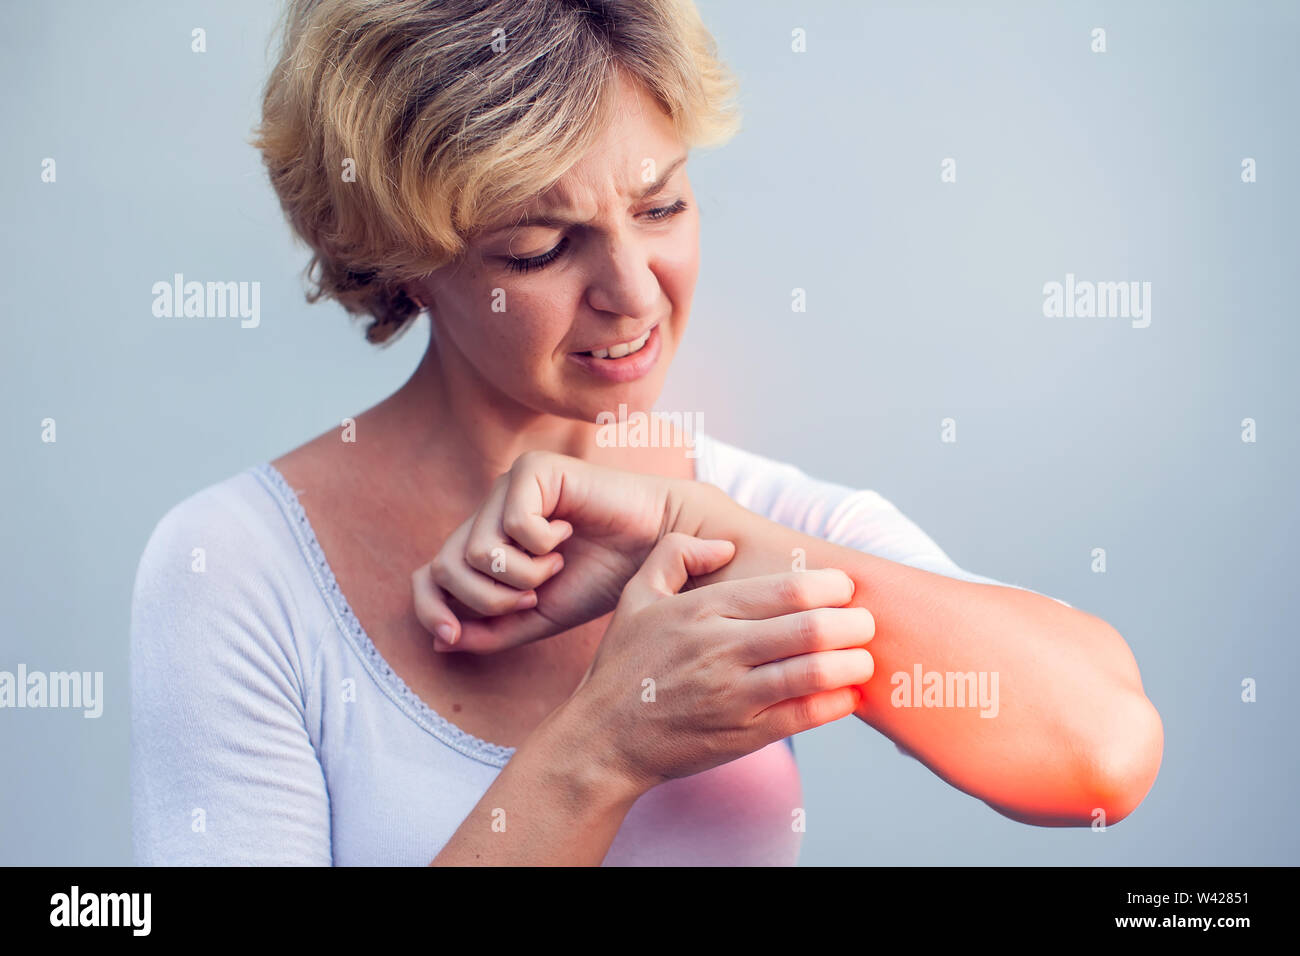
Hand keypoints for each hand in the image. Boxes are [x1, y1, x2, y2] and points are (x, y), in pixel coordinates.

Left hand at [412, 450, 702, 653]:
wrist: (655, 548)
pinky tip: (568, 533)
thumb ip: (493, 630)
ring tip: (555, 565)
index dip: (428, 608)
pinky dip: (543, 545)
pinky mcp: (532, 469)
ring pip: (477, 551)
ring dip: (522, 575)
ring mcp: (507, 487)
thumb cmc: (602, 577)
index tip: (450, 638)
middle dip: (488, 600)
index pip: (429, 574)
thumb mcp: (539, 617)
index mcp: (487, 543)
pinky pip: (514, 525)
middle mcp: (489, 512)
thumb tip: (439, 643)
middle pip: (446, 566)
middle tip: (534, 598)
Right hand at [561, 532, 875, 792]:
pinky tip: (849, 694)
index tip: (845, 586)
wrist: (603, 741)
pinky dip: (837, 703)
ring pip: (814, 672)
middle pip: (810, 629)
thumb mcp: (635, 597)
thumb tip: (725, 546)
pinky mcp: (743, 735)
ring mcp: (733, 695)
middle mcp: (721, 650)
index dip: (828, 585)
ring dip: (853, 662)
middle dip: (853, 622)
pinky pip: (805, 715)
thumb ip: (675, 555)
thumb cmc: (623, 666)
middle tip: (866, 621)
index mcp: (702, 610)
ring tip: (865, 657)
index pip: (785, 590)